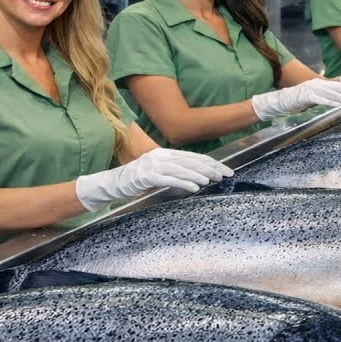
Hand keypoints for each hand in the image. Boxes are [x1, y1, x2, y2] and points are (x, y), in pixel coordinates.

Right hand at [75, 148, 232, 210]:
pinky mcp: (147, 176)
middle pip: (191, 161)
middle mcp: (161, 156)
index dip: (211, 163)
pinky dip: (184, 183)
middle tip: (226, 175)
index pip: (194, 157)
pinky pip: (169, 179)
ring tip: (213, 180)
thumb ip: (176, 170)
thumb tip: (200, 175)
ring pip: (182, 169)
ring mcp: (154, 165)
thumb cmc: (139, 180)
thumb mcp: (160, 172)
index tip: (225, 170)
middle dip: (211, 168)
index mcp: (166, 153)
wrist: (114, 183)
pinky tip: (195, 187)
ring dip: (199, 175)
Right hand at [252, 78, 340, 120]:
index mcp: (319, 84)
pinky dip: (329, 101)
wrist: (280, 101)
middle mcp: (316, 84)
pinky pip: (319, 98)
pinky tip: (337, 104)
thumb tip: (337, 101)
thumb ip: (324, 97)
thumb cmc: (297, 102)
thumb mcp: (314, 98)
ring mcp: (310, 89)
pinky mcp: (305, 95)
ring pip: (330, 92)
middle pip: (337, 87)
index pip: (337, 86)